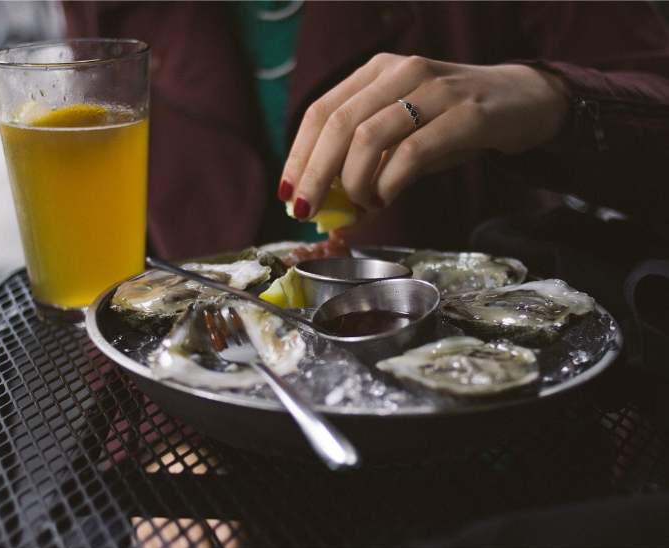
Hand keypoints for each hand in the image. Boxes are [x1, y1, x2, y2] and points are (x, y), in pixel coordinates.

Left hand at [279, 53, 567, 217]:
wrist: (524, 101)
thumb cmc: (452, 123)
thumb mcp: (404, 133)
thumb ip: (367, 159)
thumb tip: (327, 202)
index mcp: (377, 72)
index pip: (321, 112)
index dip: (298, 156)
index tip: (288, 194)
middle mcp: (401, 72)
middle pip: (338, 124)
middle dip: (315, 175)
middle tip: (307, 212)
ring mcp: (435, 89)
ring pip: (369, 137)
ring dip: (354, 183)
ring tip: (361, 206)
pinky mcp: (467, 114)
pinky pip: (412, 153)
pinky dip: (390, 184)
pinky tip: (387, 198)